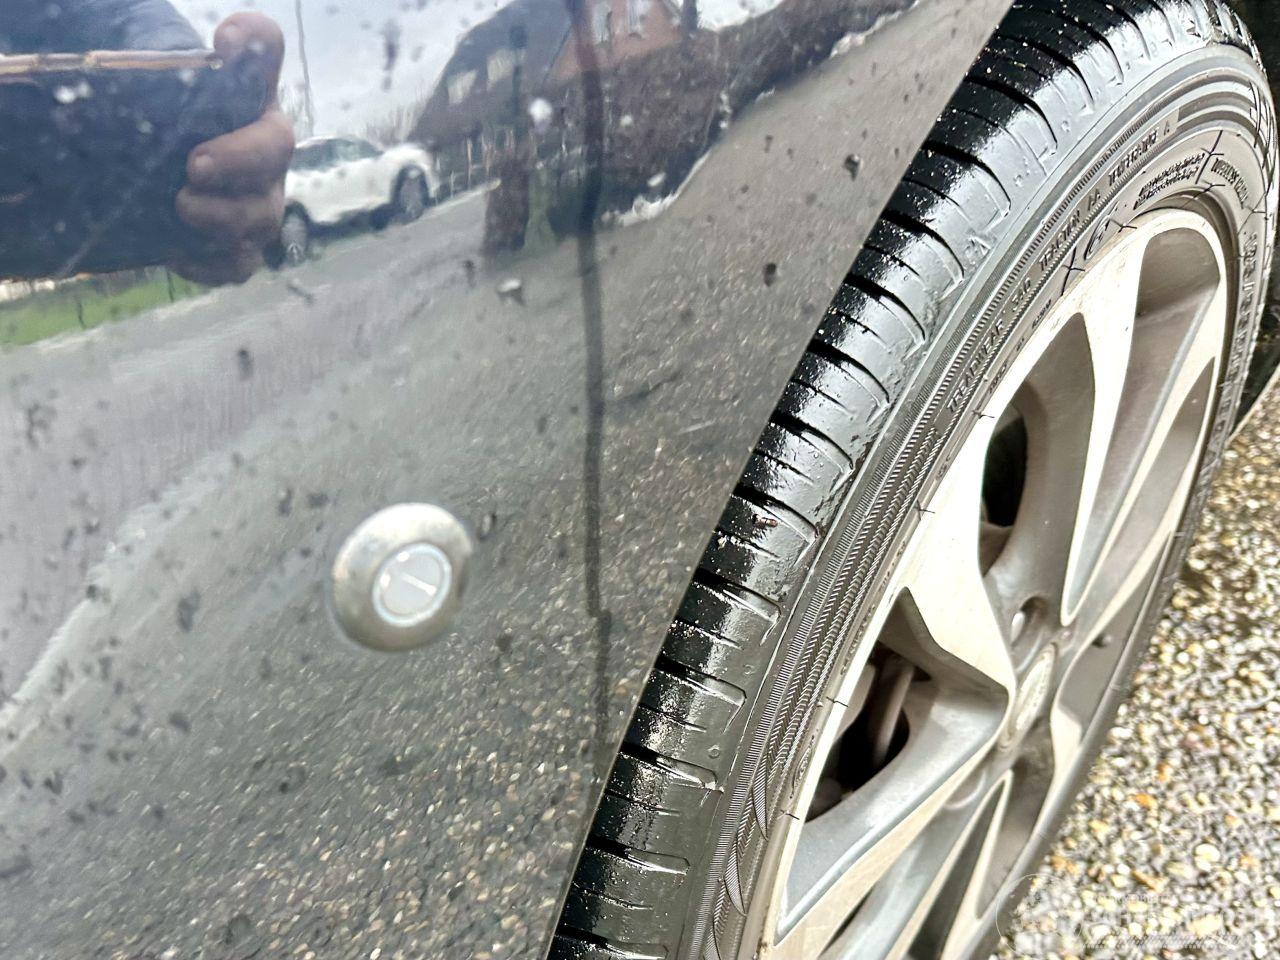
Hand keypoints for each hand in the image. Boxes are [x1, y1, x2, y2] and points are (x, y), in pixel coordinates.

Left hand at [171, 13, 294, 285]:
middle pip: (275, 148)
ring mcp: (259, 206)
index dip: (254, 41)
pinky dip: (211, 265)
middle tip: (195, 164)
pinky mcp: (238, 252)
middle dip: (239, 158)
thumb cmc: (172, 137)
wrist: (160, 192)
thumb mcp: (170, 91)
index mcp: (249, 95)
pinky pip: (237, 267)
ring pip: (260, 216)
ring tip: (182, 206)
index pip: (266, 50)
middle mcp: (267, 153)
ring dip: (223, 215)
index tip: (223, 42)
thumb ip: (187, 62)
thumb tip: (223, 44)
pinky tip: (181, 256)